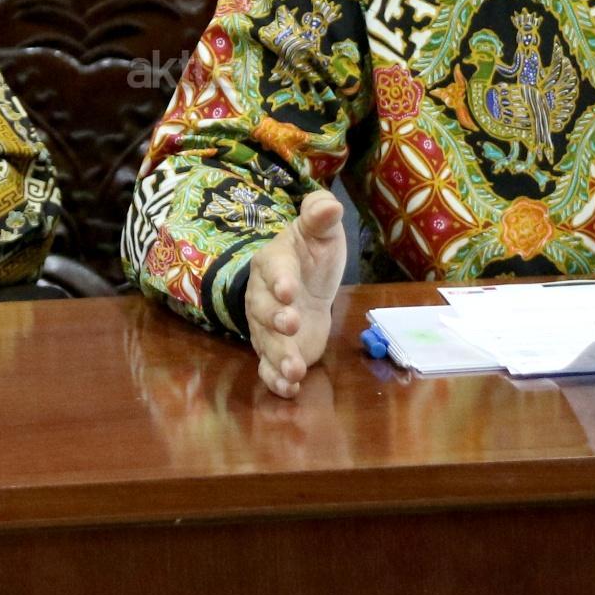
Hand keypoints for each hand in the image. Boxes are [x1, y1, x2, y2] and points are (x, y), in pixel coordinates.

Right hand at [244, 189, 346, 398]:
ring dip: (278, 357)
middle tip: (291, 324)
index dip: (279, 280)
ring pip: (266, 343)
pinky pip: (269, 367)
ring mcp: (267, 327)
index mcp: (274, 263)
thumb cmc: (312, 254)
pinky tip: (290, 390)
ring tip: (294, 372)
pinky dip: (276, 380)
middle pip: (264, 309)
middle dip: (276, 319)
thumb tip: (331, 204)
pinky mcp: (276, 350)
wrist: (307, 284)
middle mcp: (264, 296)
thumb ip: (321, 215)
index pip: (274, 270)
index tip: (288, 290)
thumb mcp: (321, 231)